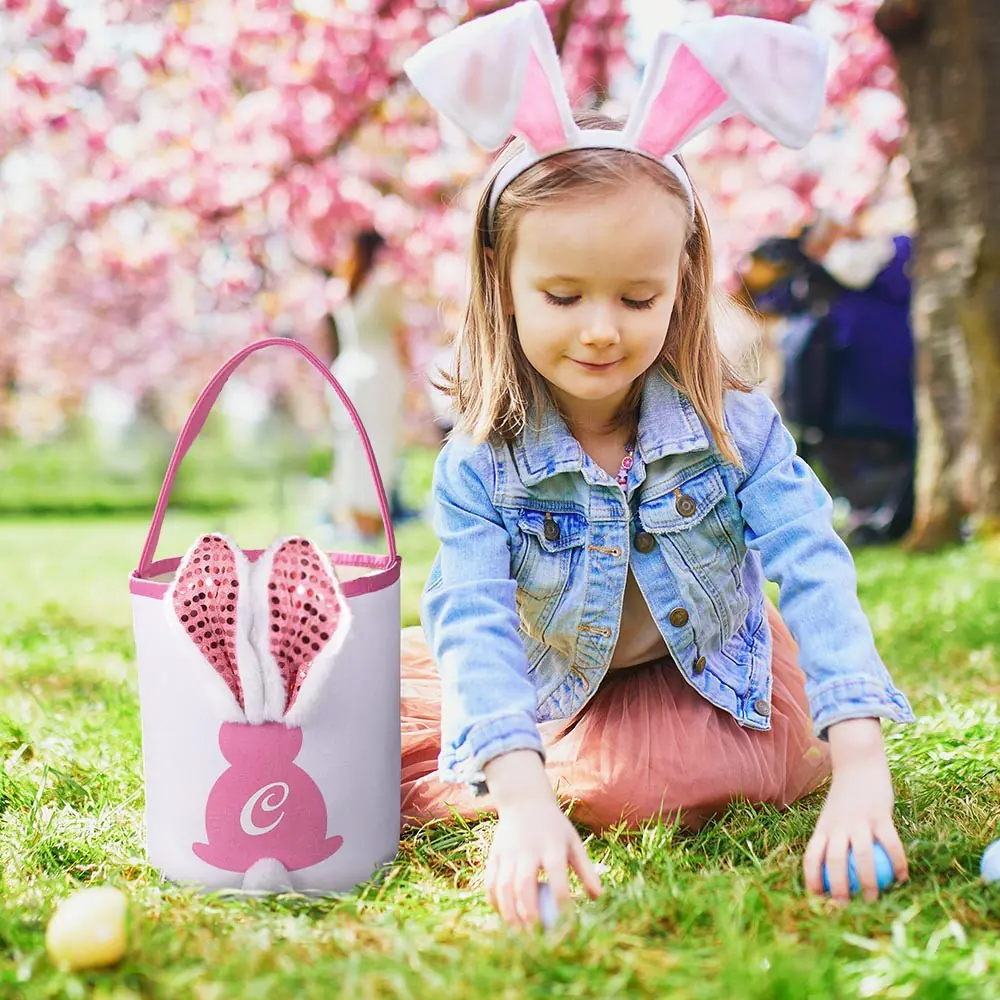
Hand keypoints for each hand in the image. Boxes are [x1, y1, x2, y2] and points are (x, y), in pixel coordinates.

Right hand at [484, 796, 602, 928]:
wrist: (524, 800)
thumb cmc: (554, 827)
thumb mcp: (573, 842)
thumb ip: (585, 870)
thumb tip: (598, 898)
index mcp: (551, 844)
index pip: (557, 875)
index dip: (562, 900)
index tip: (567, 922)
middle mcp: (527, 848)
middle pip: (524, 884)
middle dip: (529, 913)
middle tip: (537, 936)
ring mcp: (507, 851)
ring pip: (504, 886)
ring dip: (510, 912)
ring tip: (519, 933)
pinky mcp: (494, 854)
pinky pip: (491, 882)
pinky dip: (494, 901)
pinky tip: (504, 916)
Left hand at [803, 718, 908, 902]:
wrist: (858, 766)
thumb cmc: (845, 799)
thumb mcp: (832, 818)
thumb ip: (832, 841)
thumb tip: (835, 877)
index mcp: (823, 828)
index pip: (811, 857)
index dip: (812, 879)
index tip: (818, 899)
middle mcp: (838, 826)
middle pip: (834, 860)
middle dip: (839, 887)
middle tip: (846, 908)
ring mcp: (859, 821)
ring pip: (862, 856)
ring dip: (868, 881)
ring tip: (874, 899)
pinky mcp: (880, 816)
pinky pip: (890, 844)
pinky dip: (897, 863)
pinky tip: (902, 878)